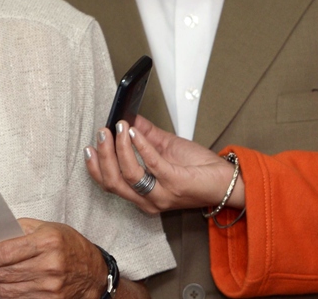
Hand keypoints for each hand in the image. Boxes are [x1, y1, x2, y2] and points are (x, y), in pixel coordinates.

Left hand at [0, 219, 107, 298]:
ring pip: (9, 290)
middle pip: (4, 272)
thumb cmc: (69, 246)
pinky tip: (0, 288)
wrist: (95, 272)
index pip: (5, 252)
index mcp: (47, 241)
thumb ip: (19, 229)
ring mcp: (51, 287)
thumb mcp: (47, 227)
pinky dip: (6, 296)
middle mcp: (50, 265)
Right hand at [84, 115, 244, 213]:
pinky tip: (134, 131)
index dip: (95, 166)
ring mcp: (162, 195)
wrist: (227, 181)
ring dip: (119, 148)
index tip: (89, 147)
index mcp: (141, 196)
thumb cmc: (198, 169)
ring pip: (128, 175)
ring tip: (118, 128)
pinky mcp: (175, 184)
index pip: (109, 185)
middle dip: (103, 155)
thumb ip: (145, 136)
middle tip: (101, 133)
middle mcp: (148, 201)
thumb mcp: (165, 150)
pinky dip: (140, 145)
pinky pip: (152, 164)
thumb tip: (127, 116)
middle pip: (113, 182)